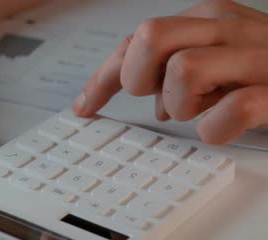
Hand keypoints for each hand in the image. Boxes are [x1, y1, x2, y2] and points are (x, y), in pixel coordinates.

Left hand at [73, 0, 267, 144]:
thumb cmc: (267, 71)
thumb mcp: (216, 59)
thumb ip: (177, 67)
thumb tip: (148, 95)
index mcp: (208, 18)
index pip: (136, 40)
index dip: (103, 76)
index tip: (85, 105)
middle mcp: (229, 29)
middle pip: (150, 38)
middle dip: (140, 77)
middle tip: (161, 97)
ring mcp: (256, 58)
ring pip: (183, 72)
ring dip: (182, 105)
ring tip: (204, 109)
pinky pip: (231, 110)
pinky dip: (216, 128)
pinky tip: (224, 126)